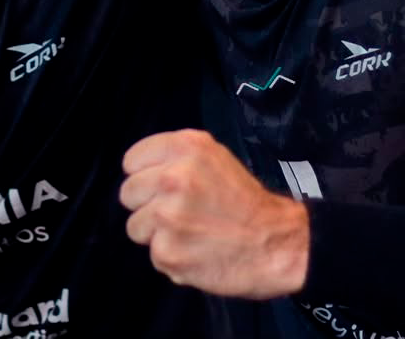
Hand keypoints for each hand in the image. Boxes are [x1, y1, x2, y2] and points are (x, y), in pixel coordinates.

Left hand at [119, 129, 307, 297]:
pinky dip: (172, 257)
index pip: (132, 160)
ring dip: (156, 234)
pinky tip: (196, 251)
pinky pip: (154, 254)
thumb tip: (141, 170)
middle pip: (128, 193)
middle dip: (147, 204)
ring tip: (188, 232)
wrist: (276, 242)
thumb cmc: (244, 199)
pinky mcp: (167, 252)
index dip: (145, 175)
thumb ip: (176, 157)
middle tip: (175, 212)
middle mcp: (172, 177)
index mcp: (184, 147)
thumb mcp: (213, 156)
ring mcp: (167, 216)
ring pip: (135, 226)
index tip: (159, 186)